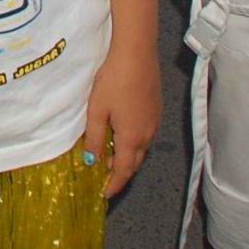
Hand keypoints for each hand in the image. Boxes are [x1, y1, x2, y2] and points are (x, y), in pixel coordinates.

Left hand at [83, 42, 158, 197]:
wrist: (137, 54)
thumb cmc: (113, 80)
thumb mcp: (97, 110)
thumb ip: (95, 137)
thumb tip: (92, 161)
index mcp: (132, 138)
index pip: (124, 170)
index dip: (114, 184)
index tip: (105, 194)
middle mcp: (148, 134)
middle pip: (135, 162)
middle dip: (121, 172)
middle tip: (105, 177)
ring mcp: (155, 122)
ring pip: (142, 149)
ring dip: (128, 157)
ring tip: (112, 157)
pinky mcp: (156, 110)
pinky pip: (146, 135)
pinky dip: (134, 143)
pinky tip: (123, 134)